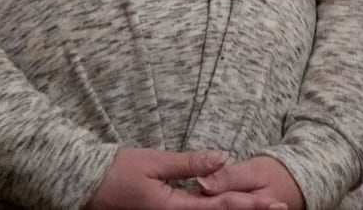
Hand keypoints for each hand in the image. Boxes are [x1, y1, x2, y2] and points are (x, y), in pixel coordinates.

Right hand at [87, 148, 288, 209]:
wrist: (83, 183)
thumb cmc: (116, 171)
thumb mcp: (154, 162)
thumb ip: (190, 163)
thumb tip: (223, 159)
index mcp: (170, 208)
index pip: (218, 208)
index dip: (247, 205)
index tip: (271, 203)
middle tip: (279, 207)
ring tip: (261, 207)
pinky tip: (228, 204)